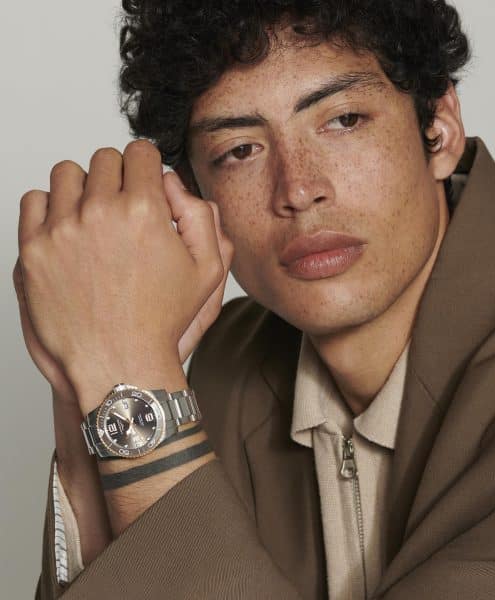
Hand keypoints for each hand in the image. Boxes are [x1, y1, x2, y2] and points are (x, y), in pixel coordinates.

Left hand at [16, 140, 233, 410]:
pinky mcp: (34, 250)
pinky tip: (68, 229)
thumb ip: (201, 216)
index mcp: (145, 211)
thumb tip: (172, 181)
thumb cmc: (162, 322)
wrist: (118, 363)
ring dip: (83, 188)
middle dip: (118, 176)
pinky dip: (50, 207)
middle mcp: (100, 214)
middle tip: (123, 206)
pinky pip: (34, 201)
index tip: (144, 181)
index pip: (140, 153)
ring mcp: (62, 231)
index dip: (146, 166)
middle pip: (104, 159)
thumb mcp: (208, 272)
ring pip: (67, 173)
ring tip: (94, 217)